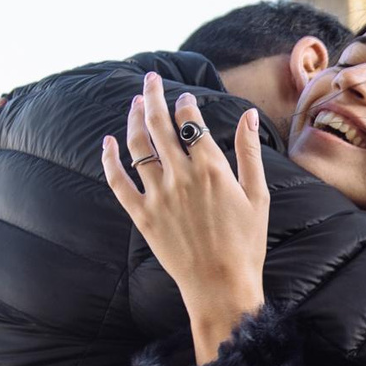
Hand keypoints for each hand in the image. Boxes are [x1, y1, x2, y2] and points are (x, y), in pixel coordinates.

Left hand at [101, 72, 269, 361]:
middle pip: (160, 124)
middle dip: (153, 96)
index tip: (184, 98)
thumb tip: (248, 114)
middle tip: (150, 79)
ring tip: (134, 103)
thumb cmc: (245, 243)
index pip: (191, 122)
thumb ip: (249, 152)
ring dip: (133, 119)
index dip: (185, 104)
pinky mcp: (143, 215)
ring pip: (138, 146)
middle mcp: (181, 176)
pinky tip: (108, 142)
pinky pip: (118, 181)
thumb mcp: (258, 195)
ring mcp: (158, 195)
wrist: (220, 285)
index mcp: (211, 169)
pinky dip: (110, 159)